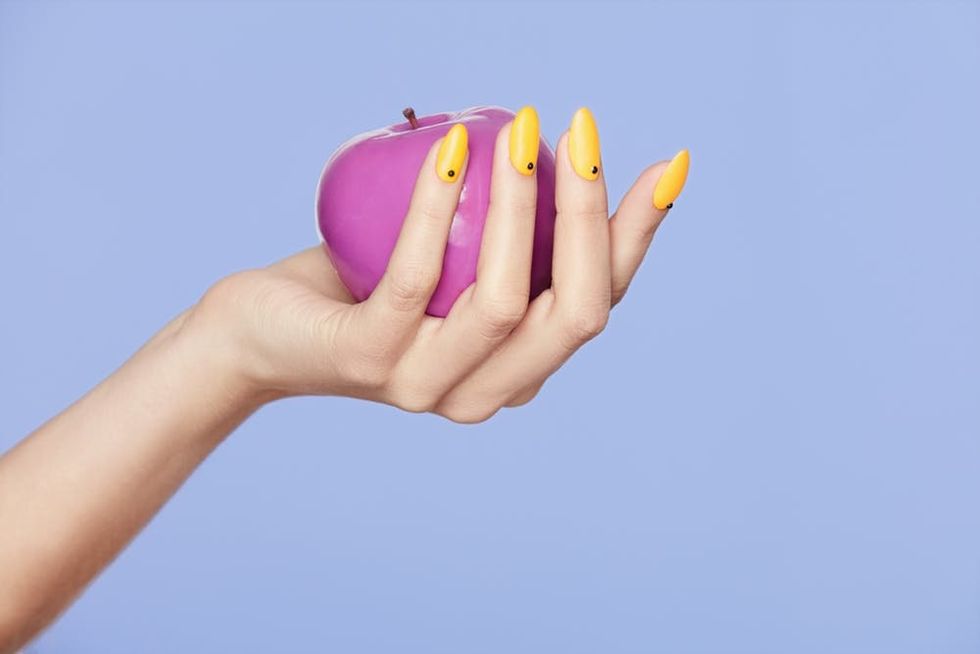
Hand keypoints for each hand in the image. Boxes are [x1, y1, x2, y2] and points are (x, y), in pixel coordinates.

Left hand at [188, 112, 687, 421]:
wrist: (259, 335)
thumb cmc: (359, 284)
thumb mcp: (449, 262)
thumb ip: (502, 240)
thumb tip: (559, 152)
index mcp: (516, 372)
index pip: (597, 304)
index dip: (638, 236)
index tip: (665, 165)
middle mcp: (485, 393)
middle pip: (577, 315)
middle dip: (593, 218)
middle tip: (582, 130)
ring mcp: (427, 387)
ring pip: (507, 303)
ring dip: (525, 207)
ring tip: (520, 131)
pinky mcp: (369, 360)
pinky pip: (417, 275)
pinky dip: (440, 206)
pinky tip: (450, 149)